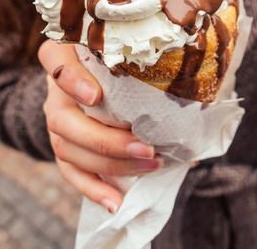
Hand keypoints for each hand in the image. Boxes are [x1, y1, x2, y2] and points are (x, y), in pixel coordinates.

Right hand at [39, 40, 159, 213]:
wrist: (100, 82)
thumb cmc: (126, 64)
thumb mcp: (133, 56)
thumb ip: (153, 62)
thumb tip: (202, 90)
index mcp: (68, 55)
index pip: (54, 59)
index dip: (71, 79)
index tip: (95, 95)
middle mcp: (56, 90)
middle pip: (62, 117)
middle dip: (105, 138)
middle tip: (145, 146)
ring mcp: (56, 120)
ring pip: (66, 147)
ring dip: (110, 163)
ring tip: (148, 165)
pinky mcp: (62, 147)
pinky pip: (70, 172)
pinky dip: (93, 188)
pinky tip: (115, 202)